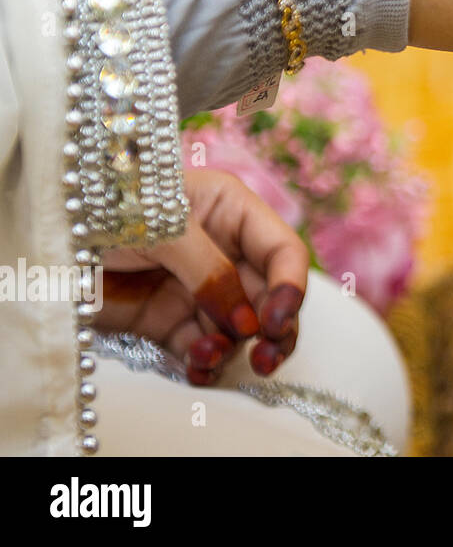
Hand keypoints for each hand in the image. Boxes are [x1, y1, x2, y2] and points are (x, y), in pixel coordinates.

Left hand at [96, 169, 308, 384]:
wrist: (41, 236)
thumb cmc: (106, 208)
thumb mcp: (163, 228)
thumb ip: (211, 272)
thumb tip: (247, 322)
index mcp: (231, 210)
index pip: (281, 251)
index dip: (289, 286)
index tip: (274, 321)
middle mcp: (224, 249)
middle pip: (270, 296)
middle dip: (273, 328)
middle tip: (265, 358)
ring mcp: (198, 288)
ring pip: (240, 328)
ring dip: (233, 348)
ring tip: (207, 356)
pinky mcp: (169, 321)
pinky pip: (203, 347)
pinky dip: (206, 362)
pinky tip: (196, 366)